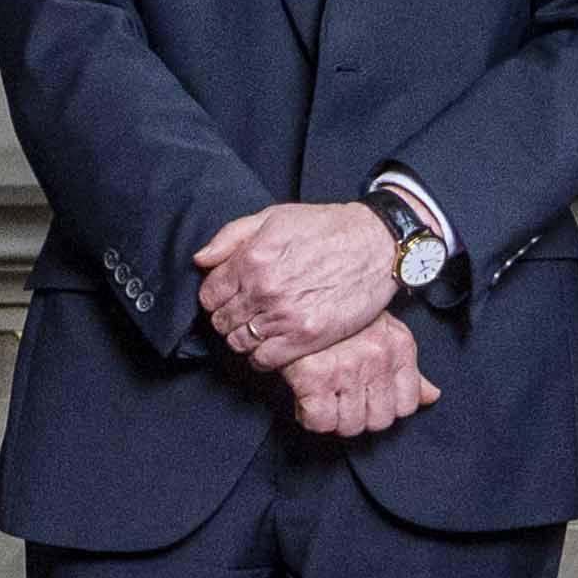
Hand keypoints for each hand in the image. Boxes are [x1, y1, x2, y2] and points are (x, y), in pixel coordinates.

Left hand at [194, 200, 402, 368]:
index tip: (230, 296)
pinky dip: (261, 355)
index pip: (209, 295)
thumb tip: (201, 260)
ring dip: (244, 337)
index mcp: (252, 258)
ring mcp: (285, 315)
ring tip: (260, 326)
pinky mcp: (307, 336)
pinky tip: (271, 342)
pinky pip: (264, 360)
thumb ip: (231, 237)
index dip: (216, 297)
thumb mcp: (274, 217)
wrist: (377, 245)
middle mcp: (265, 289)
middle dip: (229, 317)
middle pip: (222, 321)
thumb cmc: (327, 228)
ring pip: (239, 342)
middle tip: (246, 312)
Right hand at [281, 313, 437, 436]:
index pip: (407, 405)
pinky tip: (306, 397)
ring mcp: (347, 369)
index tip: (367, 397)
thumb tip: (431, 397)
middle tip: (342, 397)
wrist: (296, 294)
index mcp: (398, 346)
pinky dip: (310, 416)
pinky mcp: (315, 378)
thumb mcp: (383, 333)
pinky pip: (321, 422)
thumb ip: (408, 371)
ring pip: (350, 426)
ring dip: (334, 418)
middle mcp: (377, 358)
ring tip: (324, 396)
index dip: (384, 406)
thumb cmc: (339, 316)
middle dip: (359, 416)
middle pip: (379, 421)